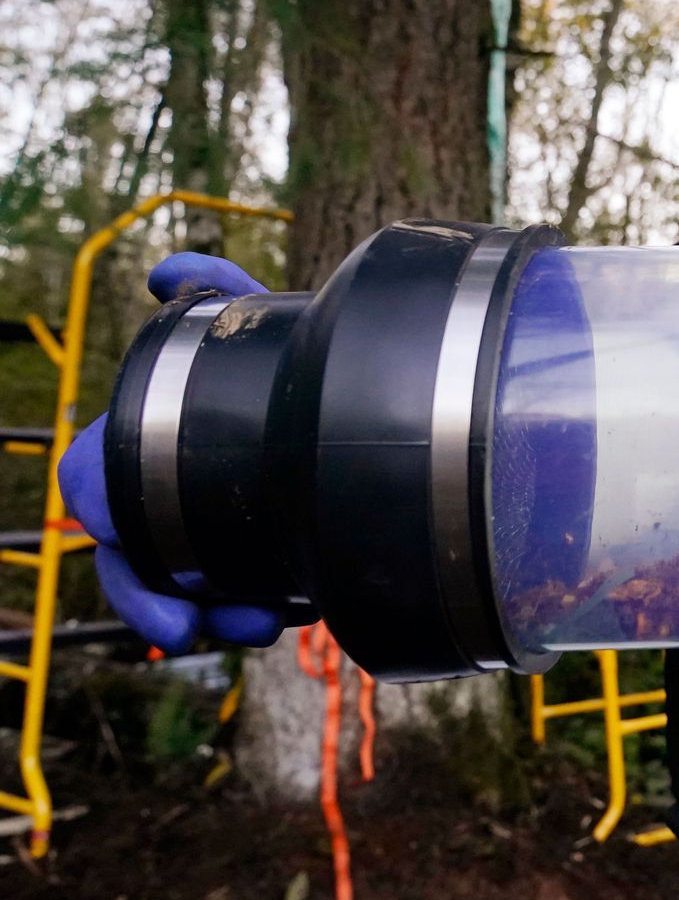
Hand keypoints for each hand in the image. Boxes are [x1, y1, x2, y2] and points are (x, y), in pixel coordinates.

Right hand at [58, 254, 289, 652]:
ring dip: (213, 616)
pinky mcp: (258, 564)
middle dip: (151, 598)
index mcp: (142, 445)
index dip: (101, 512)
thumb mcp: (256, 325)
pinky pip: (241, 603)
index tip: (116, 529)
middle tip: (186, 627)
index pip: (94, 489)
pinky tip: (285, 616)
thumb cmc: (284, 362)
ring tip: (261, 626)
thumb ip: (217, 289)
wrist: (363, 409)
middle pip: (134, 567)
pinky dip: (251, 613)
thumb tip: (166, 272)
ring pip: (187, 597)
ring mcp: (209, 538)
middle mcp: (165, 499)